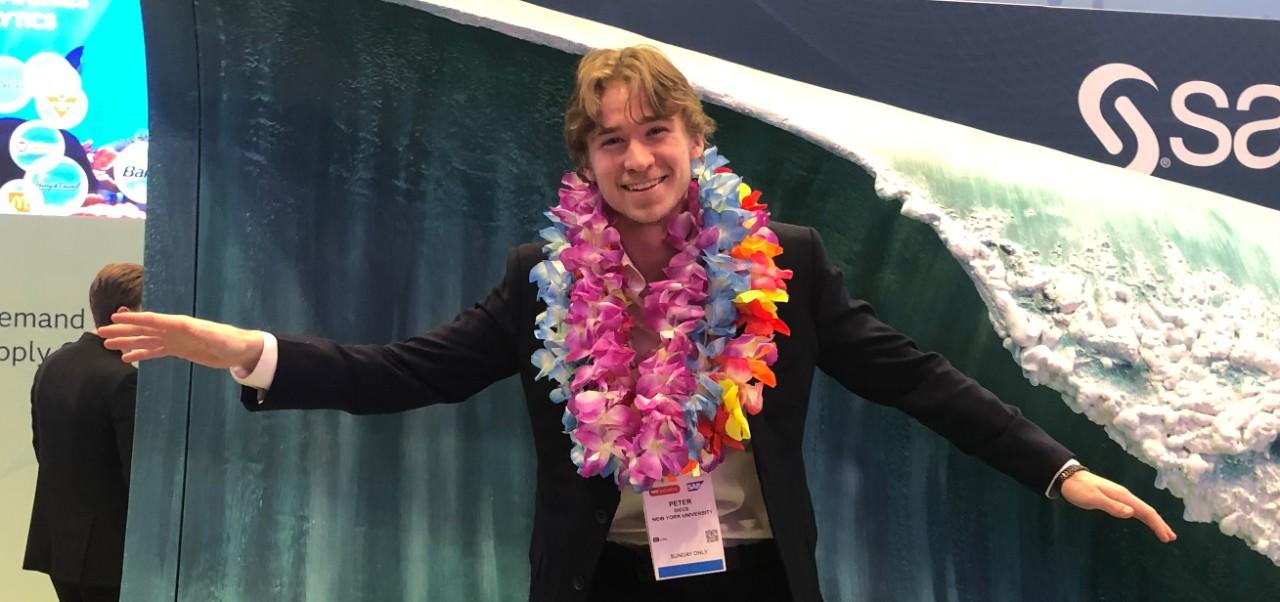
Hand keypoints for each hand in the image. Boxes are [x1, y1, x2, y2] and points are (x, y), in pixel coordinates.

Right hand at [100, 312, 263, 372]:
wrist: (240, 350)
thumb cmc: (231, 342)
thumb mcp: (216, 337)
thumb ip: (201, 331)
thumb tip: (183, 325)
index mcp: (181, 324)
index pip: (153, 320)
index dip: (134, 319)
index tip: (115, 317)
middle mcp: (175, 330)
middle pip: (144, 329)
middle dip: (123, 330)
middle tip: (101, 332)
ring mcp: (175, 340)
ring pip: (145, 339)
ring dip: (127, 341)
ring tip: (107, 344)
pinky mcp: (178, 350)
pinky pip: (155, 351)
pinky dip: (141, 353)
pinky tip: (127, 358)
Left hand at [1060, 470, 1176, 542]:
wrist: (1067, 477)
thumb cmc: (1078, 489)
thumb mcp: (1093, 499)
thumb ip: (1111, 506)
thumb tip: (1132, 513)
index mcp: (1122, 496)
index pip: (1145, 511)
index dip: (1157, 524)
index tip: (1166, 537)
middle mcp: (1124, 496)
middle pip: (1147, 510)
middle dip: (1160, 524)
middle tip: (1171, 537)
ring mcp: (1120, 496)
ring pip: (1142, 510)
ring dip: (1153, 521)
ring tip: (1163, 532)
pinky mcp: (1114, 498)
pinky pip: (1134, 509)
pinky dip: (1143, 516)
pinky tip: (1144, 520)